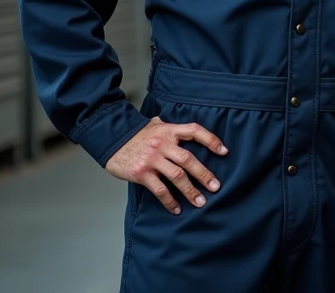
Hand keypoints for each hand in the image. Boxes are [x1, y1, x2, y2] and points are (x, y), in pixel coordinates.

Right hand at [105, 117, 227, 215]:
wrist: (110, 139)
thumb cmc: (135, 134)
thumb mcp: (154, 125)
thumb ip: (170, 128)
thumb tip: (186, 130)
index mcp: (168, 130)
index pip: (194, 131)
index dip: (211, 140)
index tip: (224, 151)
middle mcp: (162, 144)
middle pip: (188, 159)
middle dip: (204, 174)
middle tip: (216, 187)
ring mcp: (152, 159)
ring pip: (177, 176)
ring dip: (190, 191)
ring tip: (200, 202)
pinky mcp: (141, 173)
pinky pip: (159, 189)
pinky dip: (169, 201)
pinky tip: (176, 209)